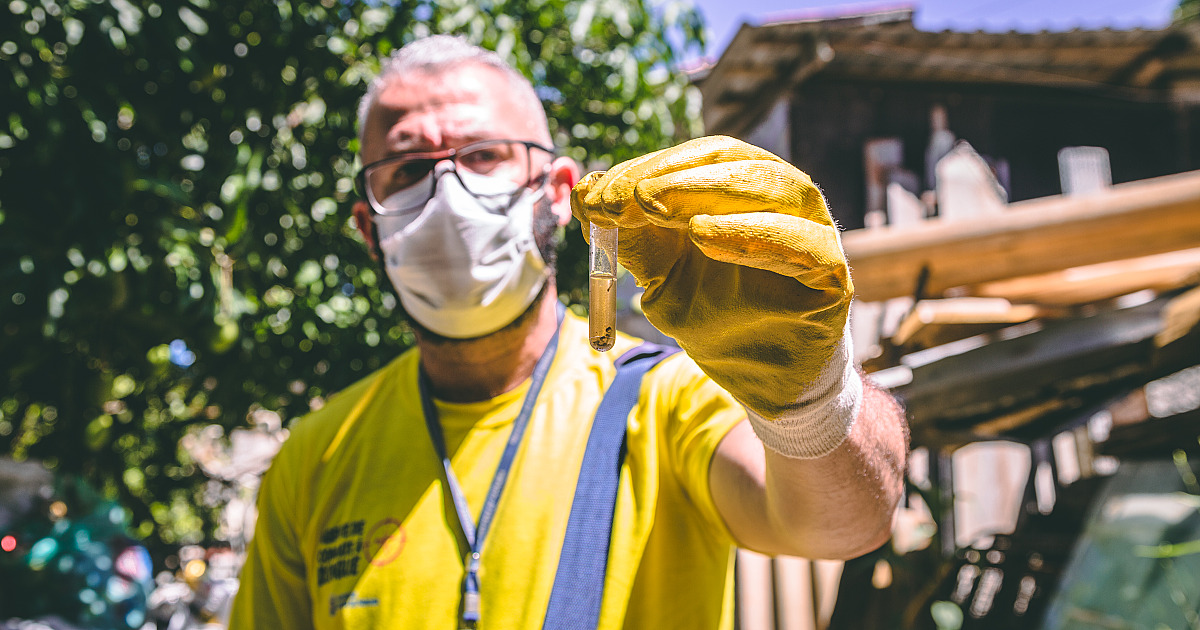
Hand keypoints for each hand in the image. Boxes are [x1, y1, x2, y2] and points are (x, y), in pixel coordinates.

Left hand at [572, 136, 859, 456]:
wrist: (761, 384)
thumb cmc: (718, 319)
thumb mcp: (661, 276)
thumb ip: (629, 238)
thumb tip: (585, 192)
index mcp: (743, 190)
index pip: (700, 158)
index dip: (649, 167)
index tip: (601, 192)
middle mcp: (784, 200)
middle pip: (736, 162)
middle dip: (674, 175)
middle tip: (628, 195)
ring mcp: (814, 232)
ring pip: (778, 188)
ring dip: (711, 191)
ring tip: (658, 207)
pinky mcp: (832, 275)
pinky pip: (804, 244)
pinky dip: (755, 234)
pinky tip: (706, 238)